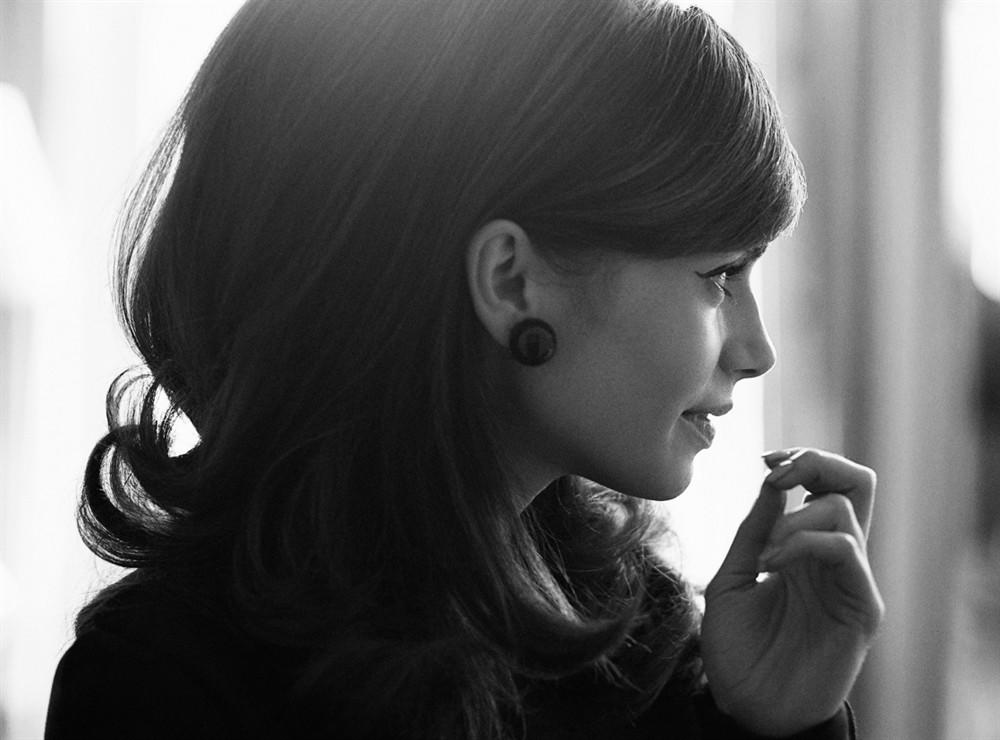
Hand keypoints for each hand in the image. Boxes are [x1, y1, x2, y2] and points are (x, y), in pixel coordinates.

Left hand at [701, 448, 883, 735]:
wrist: (747, 705)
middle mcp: (834, 558)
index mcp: (806, 547)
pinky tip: (774, 563)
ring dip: (795, 517)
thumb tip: (770, 482)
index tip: (767, 459)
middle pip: (857, 483)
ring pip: (845, 511)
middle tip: (779, 474)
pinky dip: (805, 543)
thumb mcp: (732, 576)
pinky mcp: (862, 608)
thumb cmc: (738, 647)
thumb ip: (753, 531)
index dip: (804, 460)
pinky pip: (847, 552)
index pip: (827, 484)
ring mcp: (851, 581)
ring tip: (765, 552)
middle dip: (818, 463)